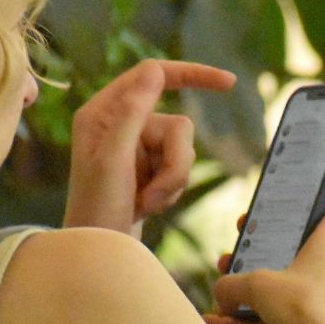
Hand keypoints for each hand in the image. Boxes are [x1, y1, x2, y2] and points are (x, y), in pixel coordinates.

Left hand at [62, 59, 232, 232]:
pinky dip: (170, 191)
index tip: (228, 83)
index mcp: (102, 113)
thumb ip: (132, 112)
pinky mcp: (147, 168)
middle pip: (177, 125)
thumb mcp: (113, 160)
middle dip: (175, 162)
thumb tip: (154, 70)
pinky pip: (179, 169)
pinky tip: (147, 207)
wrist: (99, 253)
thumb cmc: (96, 209)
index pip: (153, 75)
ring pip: (183, 150)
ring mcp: (134, 147)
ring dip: (172, 181)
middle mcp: (118, 124)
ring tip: (146, 204)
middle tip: (154, 194)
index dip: (191, 74)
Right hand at [203, 179, 324, 323]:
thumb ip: (232, 282)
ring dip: (249, 281)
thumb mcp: (258, 284)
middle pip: (300, 240)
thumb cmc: (306, 310)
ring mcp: (317, 300)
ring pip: (280, 282)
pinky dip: (243, 322)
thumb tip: (221, 292)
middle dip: (266, 235)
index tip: (312, 174)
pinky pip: (269, 320)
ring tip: (221, 280)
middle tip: (242, 230)